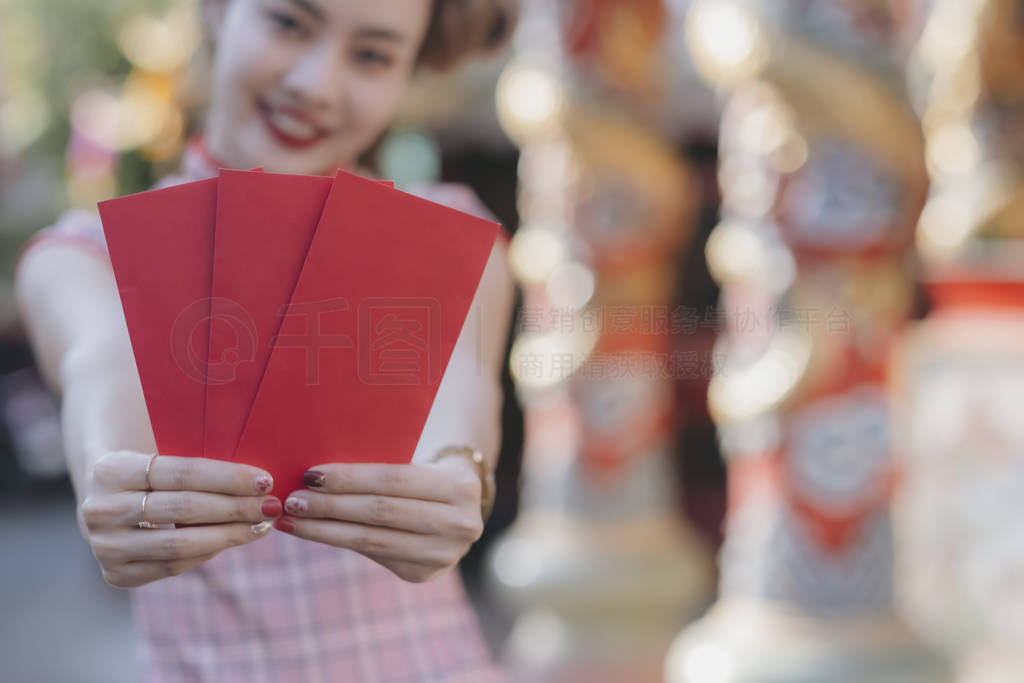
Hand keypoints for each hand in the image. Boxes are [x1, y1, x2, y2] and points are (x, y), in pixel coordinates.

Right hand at [79, 450, 283, 587]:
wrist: (105, 500)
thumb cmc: (151, 470)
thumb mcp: (161, 451)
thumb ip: (198, 457)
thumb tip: (259, 478)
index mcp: (110, 469)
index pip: (181, 473)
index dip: (228, 478)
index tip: (265, 480)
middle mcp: (99, 510)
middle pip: (184, 509)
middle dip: (236, 507)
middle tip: (272, 505)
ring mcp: (105, 547)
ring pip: (180, 545)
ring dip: (229, 535)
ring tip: (262, 525)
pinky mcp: (115, 575)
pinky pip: (173, 567)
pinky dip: (208, 553)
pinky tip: (232, 540)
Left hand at [274, 460, 484, 582]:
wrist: (459, 509)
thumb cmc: (426, 477)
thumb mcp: (419, 462)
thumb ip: (382, 468)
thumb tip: (317, 474)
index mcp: (460, 486)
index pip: (394, 480)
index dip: (350, 478)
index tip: (310, 475)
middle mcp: (459, 524)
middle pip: (380, 512)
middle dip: (331, 505)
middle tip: (292, 500)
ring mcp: (444, 554)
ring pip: (372, 540)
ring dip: (325, 530)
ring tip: (292, 519)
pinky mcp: (425, 574)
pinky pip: (373, 555)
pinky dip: (339, 541)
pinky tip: (313, 532)